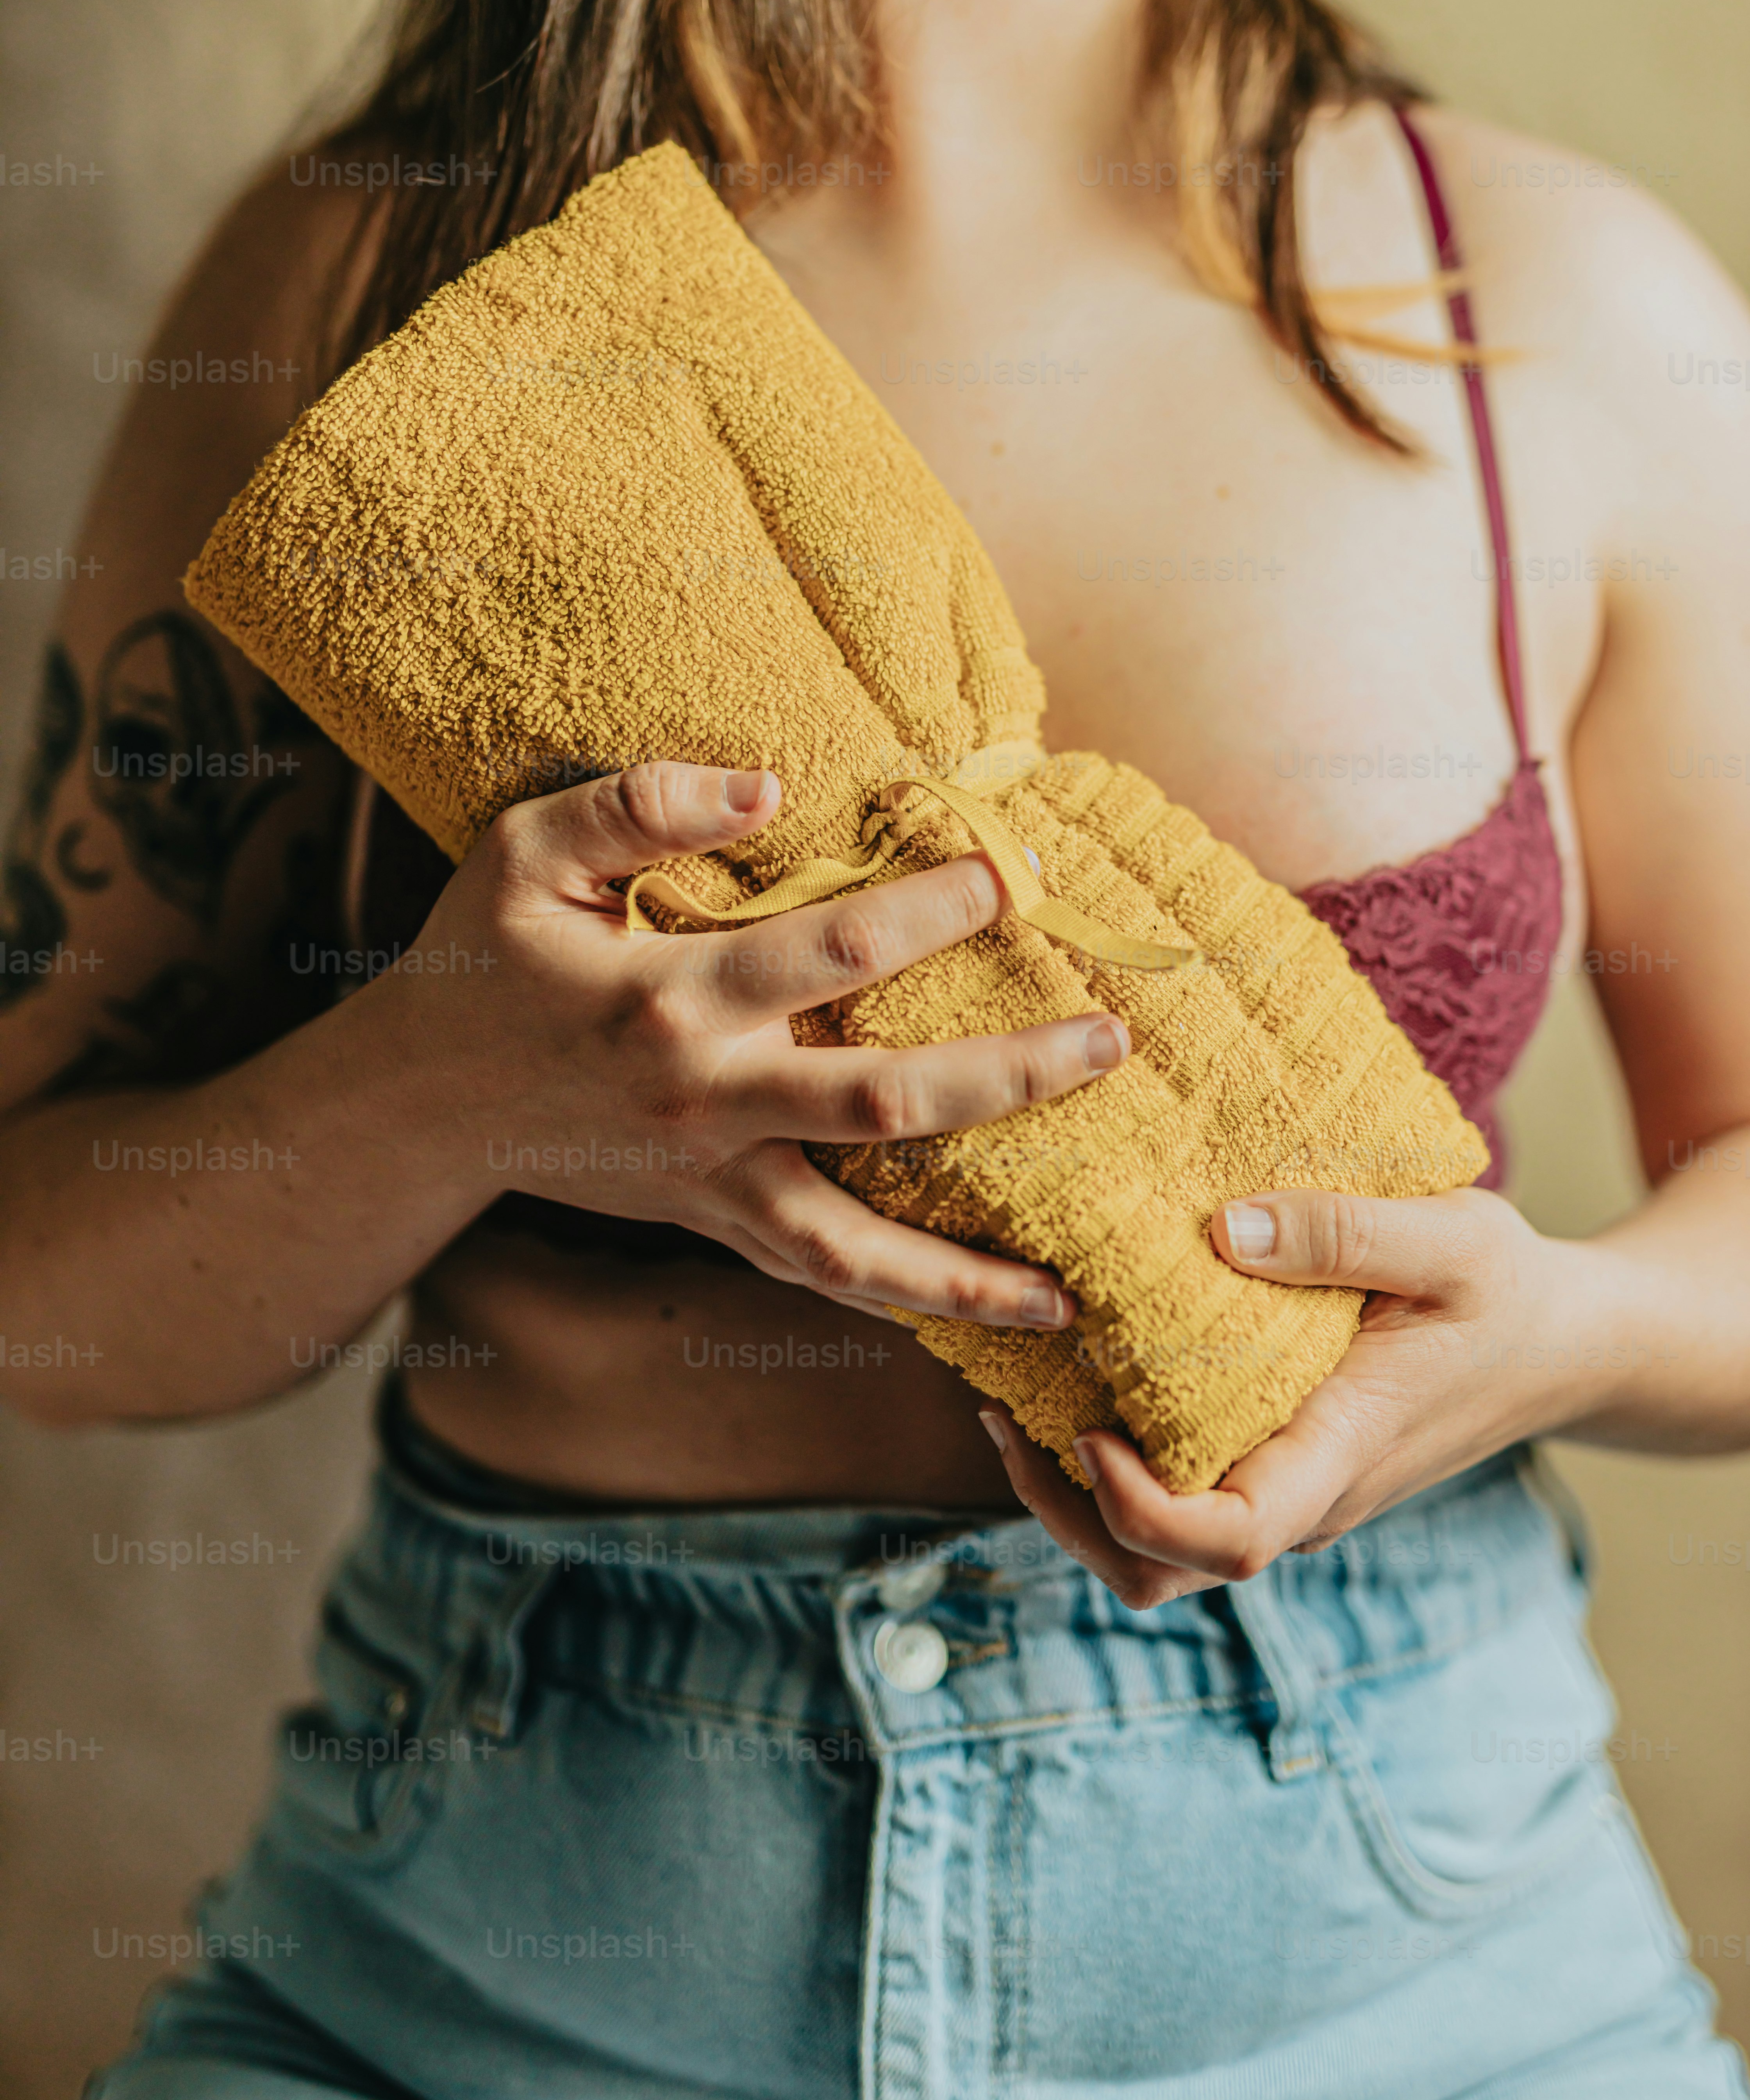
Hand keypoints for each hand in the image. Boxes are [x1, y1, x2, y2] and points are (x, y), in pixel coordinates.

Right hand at [395, 761, 1126, 1326]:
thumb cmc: (480, 960)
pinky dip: (904, 1303)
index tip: (1016, 871)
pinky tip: (991, 1315)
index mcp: (670, 997)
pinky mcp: (710, 1224)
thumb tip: (767, 785)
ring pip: (858, 1244)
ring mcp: (710, 1181)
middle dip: (1007, 1076)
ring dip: (967, 1271)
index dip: (934, 906)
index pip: (835, 947)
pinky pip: (821, 1278)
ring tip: (1072, 1291)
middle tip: (1110, 1042)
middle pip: (884, 1101)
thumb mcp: (525, 852)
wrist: (419, 1103)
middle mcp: (705, 1100)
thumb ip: (639, 804)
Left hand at [978, 1184, 1625, 1608]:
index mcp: (1340, 1454)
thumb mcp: (1452, 1238)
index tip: (1088, 1432)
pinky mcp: (1276, 1464)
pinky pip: (1179, 1497)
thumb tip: (1222, 1228)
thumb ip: (1342, 1231)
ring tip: (1014, 1402)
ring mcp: (1287, 1488)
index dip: (1141, 1509)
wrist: (1564, 1343)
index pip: (1228, 1541)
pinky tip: (1075, 1379)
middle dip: (1068, 1515)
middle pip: (1160, 1570)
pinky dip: (1110, 1463)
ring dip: (1073, 1497)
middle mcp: (1303, 1493)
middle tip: (1005, 1413)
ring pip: (1156, 1552)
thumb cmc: (1509, 1291)